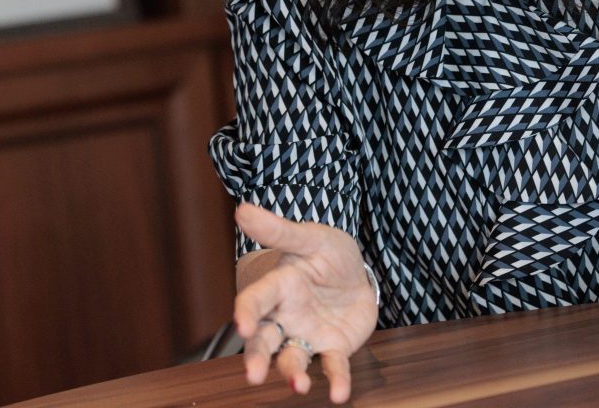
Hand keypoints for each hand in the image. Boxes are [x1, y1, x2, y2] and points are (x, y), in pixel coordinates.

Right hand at [232, 203, 377, 402]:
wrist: (356, 272)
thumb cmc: (326, 253)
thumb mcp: (308, 237)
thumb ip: (278, 231)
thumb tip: (242, 209)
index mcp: (277, 287)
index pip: (256, 301)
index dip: (247, 313)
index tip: (242, 325)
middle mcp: (285, 317)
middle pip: (265, 340)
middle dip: (257, 357)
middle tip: (253, 374)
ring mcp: (307, 335)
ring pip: (292, 358)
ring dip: (292, 373)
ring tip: (298, 384)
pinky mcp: (332, 348)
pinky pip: (332, 366)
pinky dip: (335, 380)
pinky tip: (337, 394)